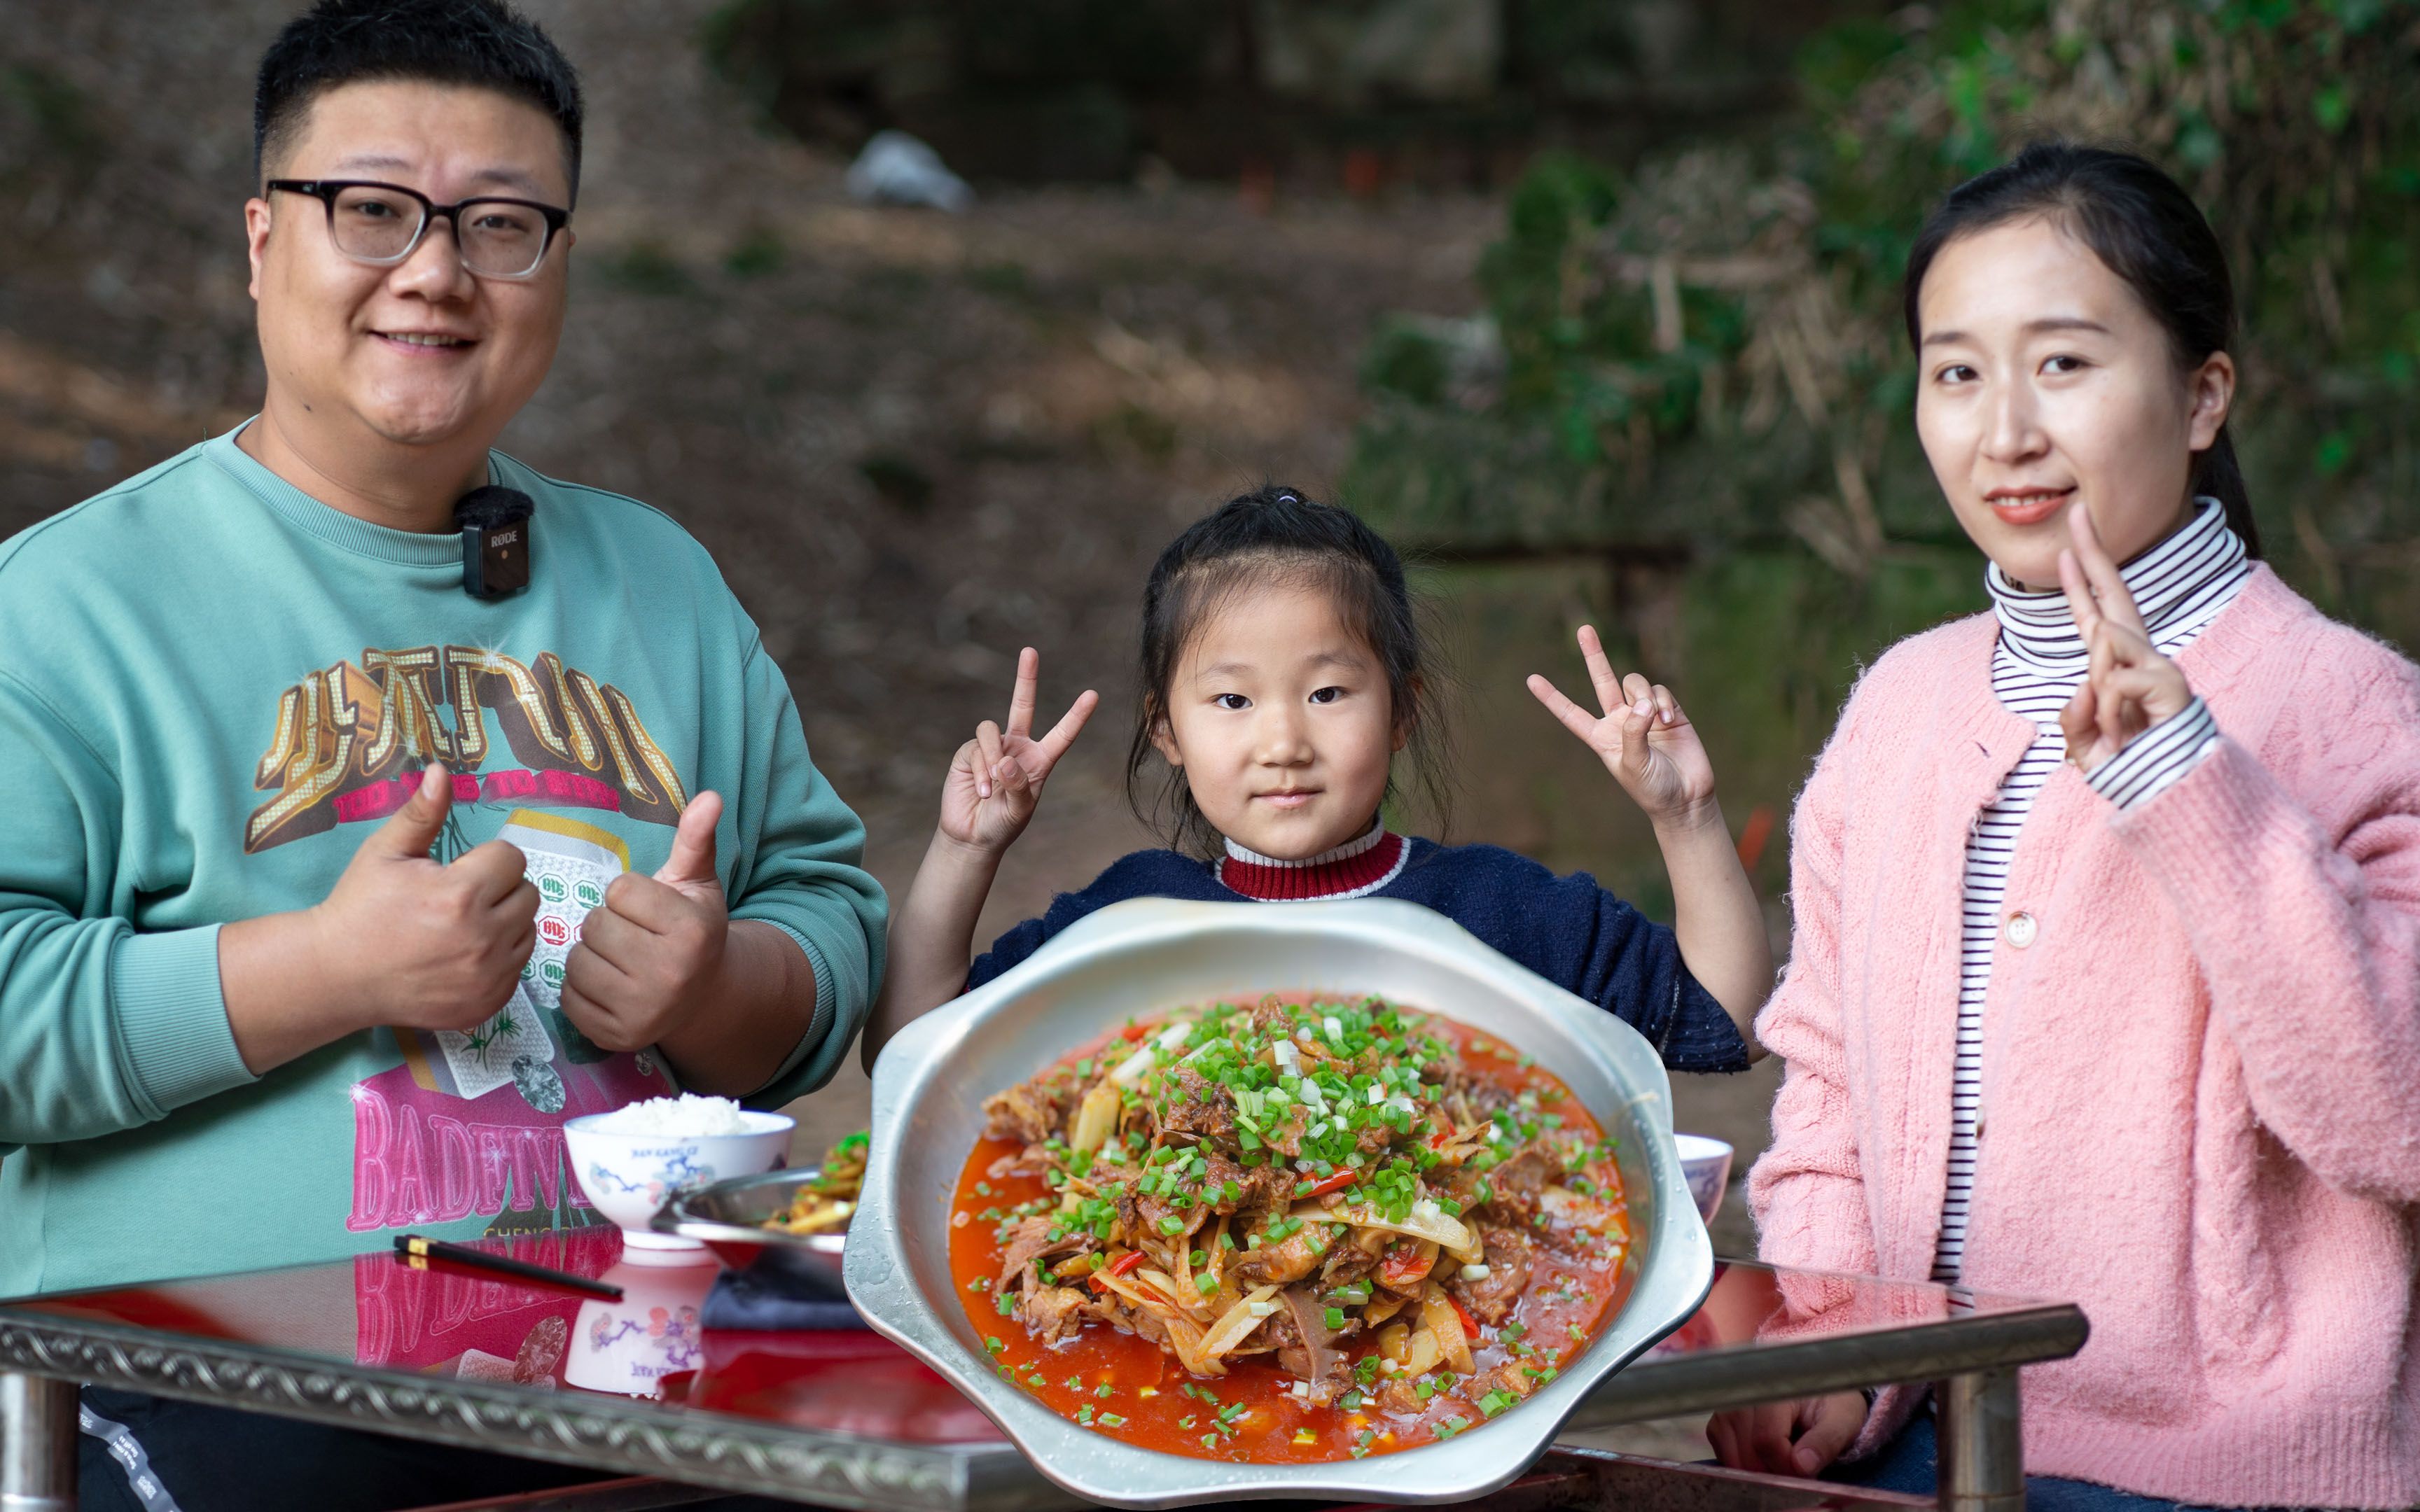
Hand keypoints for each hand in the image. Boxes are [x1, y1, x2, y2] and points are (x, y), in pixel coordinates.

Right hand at [307, 763, 537, 1033]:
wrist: (337, 974)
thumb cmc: (360, 907)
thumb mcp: (385, 853)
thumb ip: (422, 813)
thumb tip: (441, 770)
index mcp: (460, 895)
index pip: (511, 858)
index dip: (485, 860)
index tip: (456, 871)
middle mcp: (482, 938)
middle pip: (527, 893)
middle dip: (499, 889)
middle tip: (458, 899)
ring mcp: (488, 976)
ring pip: (528, 931)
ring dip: (504, 923)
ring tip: (460, 927)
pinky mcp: (489, 1004)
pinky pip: (519, 968)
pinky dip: (500, 959)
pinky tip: (463, 956)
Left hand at [559, 790, 730, 1053]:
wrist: (705, 996)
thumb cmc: (692, 929)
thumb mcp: (696, 882)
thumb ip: (695, 839)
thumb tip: (710, 796)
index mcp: (690, 930)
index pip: (620, 890)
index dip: (629, 895)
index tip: (649, 910)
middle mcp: (669, 974)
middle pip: (596, 925)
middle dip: (607, 925)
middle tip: (631, 936)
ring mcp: (642, 1010)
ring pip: (577, 961)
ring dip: (590, 955)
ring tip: (619, 960)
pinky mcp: (616, 1036)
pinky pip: (568, 998)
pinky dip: (580, 989)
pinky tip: (608, 986)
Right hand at [938, 647, 1097, 855]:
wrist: (973, 835)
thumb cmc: (1003, 824)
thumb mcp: (1020, 809)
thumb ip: (1018, 785)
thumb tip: (1005, 759)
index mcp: (1039, 760)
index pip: (1062, 734)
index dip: (1076, 715)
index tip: (1092, 695)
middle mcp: (1017, 747)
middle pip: (1022, 705)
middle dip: (1026, 678)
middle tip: (1029, 651)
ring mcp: (992, 747)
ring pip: (992, 731)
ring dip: (992, 759)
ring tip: (992, 787)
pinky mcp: (968, 752)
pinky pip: (977, 747)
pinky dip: (980, 768)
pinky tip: (982, 790)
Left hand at [1527, 626, 1717, 829]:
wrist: (1686, 797)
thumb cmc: (1652, 788)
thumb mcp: (1633, 764)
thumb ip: (1633, 731)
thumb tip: (1642, 702)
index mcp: (1601, 737)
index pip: (1571, 713)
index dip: (1552, 697)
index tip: (1530, 679)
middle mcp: (1620, 720)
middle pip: (1602, 681)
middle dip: (1594, 654)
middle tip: (1584, 629)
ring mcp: (1644, 713)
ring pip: (1636, 684)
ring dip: (1645, 695)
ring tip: (1657, 718)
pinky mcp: (1668, 711)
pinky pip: (1660, 692)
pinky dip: (1663, 701)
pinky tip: (1668, 720)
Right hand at [1706, 1391, 1867, 1477]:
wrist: (1817, 1391)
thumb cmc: (1832, 1404)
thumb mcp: (1842, 1419)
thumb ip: (1825, 1441)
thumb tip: (1802, 1466)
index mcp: (1772, 1387)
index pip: (1767, 1440)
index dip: (1787, 1466)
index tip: (1806, 1471)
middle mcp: (1741, 1395)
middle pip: (1748, 1454)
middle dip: (1774, 1471)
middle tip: (1798, 1467)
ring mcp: (1726, 1409)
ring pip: (1734, 1460)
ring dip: (1760, 1470)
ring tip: (1784, 1456)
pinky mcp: (1719, 1423)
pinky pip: (1726, 1457)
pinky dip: (1746, 1466)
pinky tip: (1767, 1455)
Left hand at [2056, 501, 2194, 770]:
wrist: (2170, 796)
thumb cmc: (2131, 768)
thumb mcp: (2086, 744)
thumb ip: (2075, 717)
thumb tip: (2085, 683)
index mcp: (2116, 668)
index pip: (2093, 617)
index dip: (2077, 584)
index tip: (2061, 549)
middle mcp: (2141, 658)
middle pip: (2115, 595)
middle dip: (2094, 554)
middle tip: (2077, 515)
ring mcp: (2159, 666)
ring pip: (2104, 641)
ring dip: (2099, 691)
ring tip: (2115, 731)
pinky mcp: (2172, 683)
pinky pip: (2116, 681)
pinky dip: (2111, 713)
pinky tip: (2126, 734)